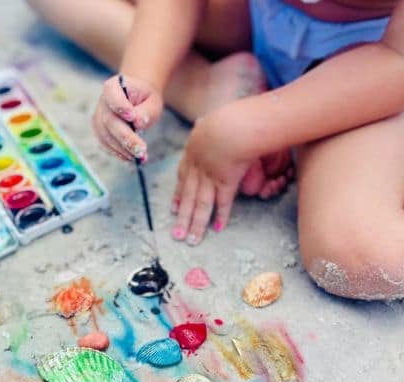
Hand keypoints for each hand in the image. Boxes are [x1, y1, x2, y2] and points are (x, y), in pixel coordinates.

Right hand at [91, 74, 162, 161]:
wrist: (137, 99)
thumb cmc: (145, 99)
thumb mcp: (152, 101)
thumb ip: (146, 110)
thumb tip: (138, 123)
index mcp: (114, 86)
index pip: (112, 94)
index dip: (120, 106)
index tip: (132, 117)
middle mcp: (103, 101)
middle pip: (110, 121)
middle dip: (126, 137)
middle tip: (141, 150)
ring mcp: (99, 117)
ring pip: (106, 135)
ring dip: (123, 148)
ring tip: (140, 156)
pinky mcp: (100, 130)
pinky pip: (105, 143)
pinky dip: (118, 152)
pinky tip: (131, 157)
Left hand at [171, 116, 249, 245]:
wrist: (230, 128)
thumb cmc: (224, 120)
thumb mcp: (208, 121)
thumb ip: (205, 126)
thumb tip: (203, 122)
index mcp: (192, 154)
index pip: (182, 178)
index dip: (177, 194)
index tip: (173, 207)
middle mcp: (197, 169)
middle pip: (187, 197)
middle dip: (182, 216)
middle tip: (176, 233)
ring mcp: (210, 178)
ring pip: (201, 204)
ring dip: (196, 224)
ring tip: (190, 239)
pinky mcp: (226, 183)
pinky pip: (223, 202)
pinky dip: (220, 215)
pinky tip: (217, 229)